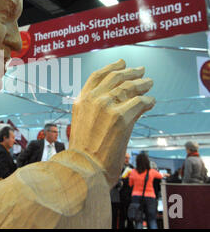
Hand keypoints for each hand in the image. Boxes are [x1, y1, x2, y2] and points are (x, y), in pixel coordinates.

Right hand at [69, 59, 154, 186]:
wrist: (83, 168)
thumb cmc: (83, 152)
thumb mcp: (82, 124)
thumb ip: (93, 110)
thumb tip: (115, 102)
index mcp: (81, 101)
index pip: (98, 76)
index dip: (112, 67)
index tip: (121, 63)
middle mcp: (93, 99)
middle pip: (116, 77)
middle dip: (131, 72)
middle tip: (141, 71)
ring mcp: (106, 106)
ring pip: (130, 87)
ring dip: (143, 84)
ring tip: (149, 83)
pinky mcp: (121, 117)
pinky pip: (140, 102)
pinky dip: (148, 101)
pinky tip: (151, 102)